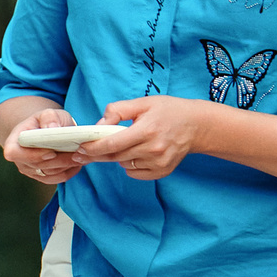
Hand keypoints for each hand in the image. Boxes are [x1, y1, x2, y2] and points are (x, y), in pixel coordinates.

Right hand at [0, 104, 81, 185]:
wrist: (48, 132)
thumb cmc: (46, 121)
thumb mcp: (48, 113)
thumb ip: (49, 117)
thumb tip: (52, 128)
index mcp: (14, 142)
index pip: (13, 153)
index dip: (31, 155)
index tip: (51, 152)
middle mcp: (20, 160)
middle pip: (37, 165)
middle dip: (58, 160)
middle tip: (77, 152)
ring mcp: (31, 171)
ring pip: (50, 173)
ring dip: (66, 165)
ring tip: (81, 154)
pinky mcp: (44, 177)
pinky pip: (58, 178)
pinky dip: (70, 171)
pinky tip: (78, 161)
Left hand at [88, 95, 212, 180]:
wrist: (197, 125)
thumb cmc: (168, 111)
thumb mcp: (143, 103)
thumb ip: (118, 110)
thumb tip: (98, 125)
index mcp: (146, 130)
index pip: (112, 144)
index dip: (92, 148)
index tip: (79, 149)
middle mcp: (153, 149)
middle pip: (115, 157)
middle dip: (97, 154)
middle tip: (83, 152)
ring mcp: (158, 162)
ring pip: (124, 165)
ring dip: (117, 157)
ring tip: (125, 144)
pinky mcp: (162, 171)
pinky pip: (134, 173)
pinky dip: (129, 165)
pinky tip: (137, 153)